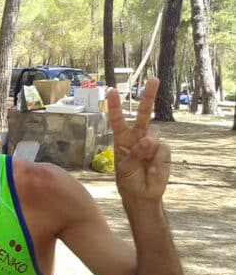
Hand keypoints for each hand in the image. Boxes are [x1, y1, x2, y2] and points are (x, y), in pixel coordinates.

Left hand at [107, 78, 169, 201]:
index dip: (115, 106)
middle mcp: (138, 137)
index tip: (111, 91)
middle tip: (154, 80)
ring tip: (144, 161)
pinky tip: (152, 170)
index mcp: (122, 139)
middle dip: (148, 96)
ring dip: (150, 145)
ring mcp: (152, 143)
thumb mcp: (125, 168)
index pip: (118, 120)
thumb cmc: (129, 179)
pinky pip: (162, 149)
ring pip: (155, 132)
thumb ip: (135, 153)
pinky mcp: (163, 151)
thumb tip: (149, 140)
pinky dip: (157, 161)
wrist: (143, 194)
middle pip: (144, 114)